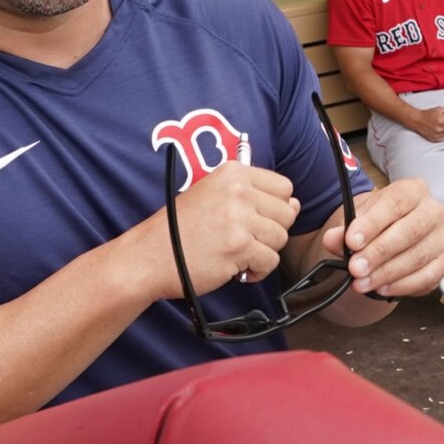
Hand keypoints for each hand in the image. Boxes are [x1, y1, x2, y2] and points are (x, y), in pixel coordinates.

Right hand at [130, 162, 299, 301]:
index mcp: (233, 173)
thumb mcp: (213, 194)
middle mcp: (238, 190)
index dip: (275, 208)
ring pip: (280, 238)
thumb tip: (295, 204)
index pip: (284, 187)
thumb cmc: (179, 229)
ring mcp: (238, 218)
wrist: (148, 256)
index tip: (256, 219)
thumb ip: (254, 195)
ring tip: (237, 254)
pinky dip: (256, 271)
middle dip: (270, 232)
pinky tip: (236, 268)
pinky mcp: (238, 246)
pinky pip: (270, 261)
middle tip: (244, 240)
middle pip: (287, 214)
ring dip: (262, 252)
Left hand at [321, 179, 443, 298]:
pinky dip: (402, 285)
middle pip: (410, 231)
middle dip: (379, 252)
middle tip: (355, 268)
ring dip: (386, 273)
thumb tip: (332, 239)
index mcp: (413, 191)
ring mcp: (442, 238)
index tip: (351, 241)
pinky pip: (426, 277)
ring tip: (361, 283)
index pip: (395, 203)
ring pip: (417, 257)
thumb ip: (344, 228)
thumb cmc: (377, 222)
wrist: (392, 232)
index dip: (372, 223)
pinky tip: (381, 288)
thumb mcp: (358, 218)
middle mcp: (433, 211)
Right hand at [404, 104, 443, 143]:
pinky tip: (436, 129)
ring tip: (437, 125)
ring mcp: (436, 135)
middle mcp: (439, 129)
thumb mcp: (440, 109)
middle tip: (441, 121)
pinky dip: (441, 134)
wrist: (417, 120)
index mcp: (441, 120)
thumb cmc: (428, 114)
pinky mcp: (434, 139)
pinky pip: (443, 137)